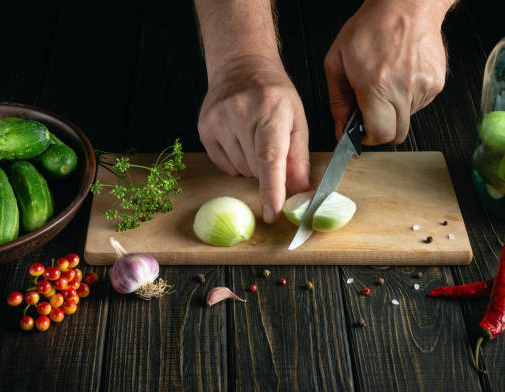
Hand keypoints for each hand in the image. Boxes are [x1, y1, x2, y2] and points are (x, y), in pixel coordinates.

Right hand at [198, 56, 309, 222]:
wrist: (241, 66)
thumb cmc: (274, 94)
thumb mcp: (297, 120)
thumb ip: (298, 158)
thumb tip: (299, 192)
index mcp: (270, 111)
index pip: (270, 158)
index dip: (272, 189)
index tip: (273, 212)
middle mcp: (240, 114)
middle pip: (256, 169)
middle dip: (268, 169)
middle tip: (270, 144)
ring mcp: (218, 121)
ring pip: (240, 169)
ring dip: (251, 164)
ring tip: (254, 136)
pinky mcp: (204, 128)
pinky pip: (224, 165)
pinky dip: (235, 161)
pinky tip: (240, 139)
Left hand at [324, 0, 449, 144]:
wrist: (406, 5)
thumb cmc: (371, 27)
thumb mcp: (337, 62)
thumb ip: (337, 101)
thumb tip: (341, 129)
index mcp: (377, 85)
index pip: (380, 134)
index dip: (369, 137)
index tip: (362, 130)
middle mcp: (403, 89)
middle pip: (397, 134)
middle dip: (382, 128)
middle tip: (372, 110)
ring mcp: (424, 87)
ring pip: (408, 120)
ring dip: (395, 111)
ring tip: (387, 83)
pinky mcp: (437, 83)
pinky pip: (420, 105)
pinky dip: (408, 99)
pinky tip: (400, 77)